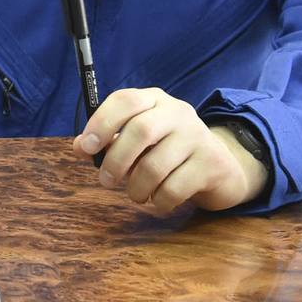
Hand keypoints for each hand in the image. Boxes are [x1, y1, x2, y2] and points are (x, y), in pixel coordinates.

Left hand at [76, 88, 267, 213]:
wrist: (221, 166)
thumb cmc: (168, 150)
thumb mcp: (139, 139)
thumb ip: (109, 140)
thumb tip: (80, 146)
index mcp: (155, 100)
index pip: (126, 100)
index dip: (102, 123)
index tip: (87, 147)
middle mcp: (178, 113)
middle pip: (140, 131)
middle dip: (116, 160)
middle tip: (106, 180)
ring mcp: (198, 137)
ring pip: (155, 166)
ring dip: (136, 188)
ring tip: (136, 195)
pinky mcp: (211, 165)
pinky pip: (174, 189)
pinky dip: (159, 201)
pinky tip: (159, 200)